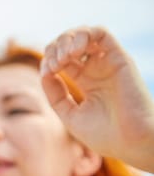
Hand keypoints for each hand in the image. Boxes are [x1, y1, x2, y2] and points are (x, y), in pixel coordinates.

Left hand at [40, 26, 153, 171]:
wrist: (131, 142)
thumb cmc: (104, 134)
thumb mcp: (69, 115)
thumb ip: (55, 95)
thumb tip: (44, 73)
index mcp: (86, 82)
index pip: (61, 58)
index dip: (48, 60)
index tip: (47, 73)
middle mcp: (97, 69)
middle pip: (69, 43)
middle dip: (55, 48)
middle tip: (55, 65)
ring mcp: (107, 63)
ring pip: (83, 34)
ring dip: (67, 40)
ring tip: (64, 58)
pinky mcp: (119, 58)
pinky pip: (100, 33)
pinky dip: (82, 36)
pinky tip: (74, 53)